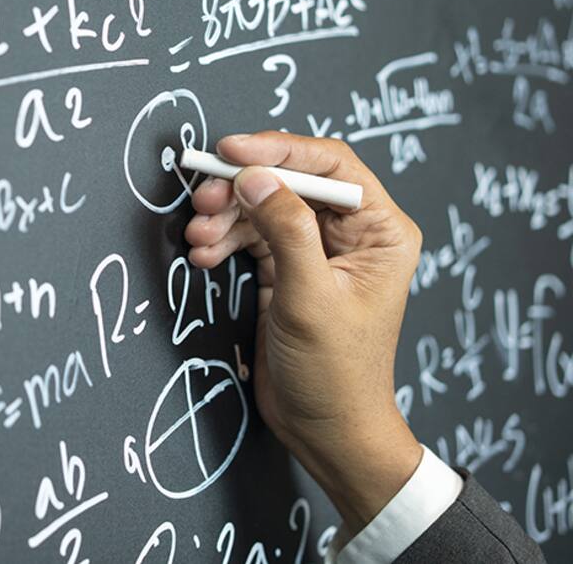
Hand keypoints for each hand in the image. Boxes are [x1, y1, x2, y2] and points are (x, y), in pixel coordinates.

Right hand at [183, 131, 424, 531]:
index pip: (329, 166)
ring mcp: (317, 251)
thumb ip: (285, 231)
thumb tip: (256, 178)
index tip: (232, 151)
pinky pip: (251, 236)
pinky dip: (223, 241)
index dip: (278, 150)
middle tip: (203, 198)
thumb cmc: (337, 373)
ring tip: (198, 238)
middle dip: (242, 188)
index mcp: (380, 231)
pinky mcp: (288, 270)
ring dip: (225, 217)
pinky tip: (203, 254)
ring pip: (263, 208)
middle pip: (289, 182)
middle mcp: (352, 233)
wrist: (325, 428)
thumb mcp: (311, 298)